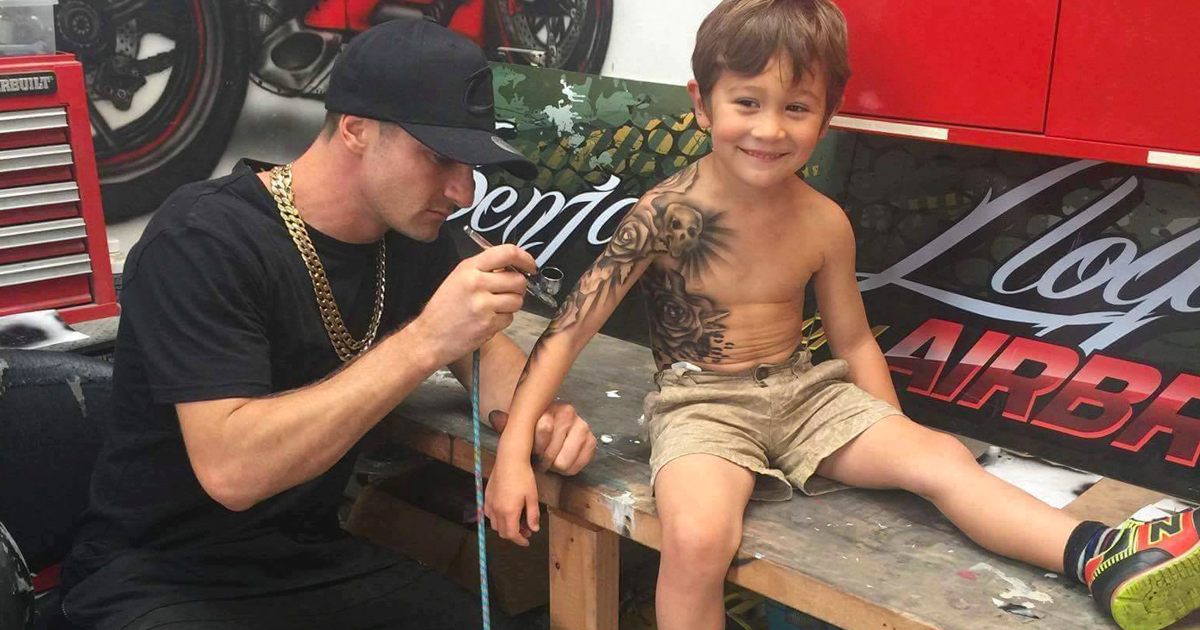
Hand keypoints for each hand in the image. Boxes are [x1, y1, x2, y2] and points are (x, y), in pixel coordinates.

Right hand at [414, 245, 537, 365]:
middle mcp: (476, 283)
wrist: (429, 337)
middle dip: (518, 288)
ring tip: (493, 307)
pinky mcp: (488, 323)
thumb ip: (483, 269)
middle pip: (518, 280)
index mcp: (469, 268)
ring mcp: (483, 304)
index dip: (525, 258)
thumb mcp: (458, 278)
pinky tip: (487, 319)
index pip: (507, 252)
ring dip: (511, 305)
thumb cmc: (443, 309)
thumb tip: (511, 265)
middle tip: (507, 292)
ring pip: (518, 300)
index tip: (530, 266)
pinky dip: (503, 319)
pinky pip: (510, 318)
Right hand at [484, 453, 539, 545]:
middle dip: (514, 534)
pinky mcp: (486, 497)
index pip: (512, 534)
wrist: (509, 459)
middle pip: (502, 532)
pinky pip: (489, 514)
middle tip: (526, 529)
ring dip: (505, 527)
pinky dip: (497, 518)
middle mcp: (496, 510)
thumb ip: (532, 515)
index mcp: (508, 512)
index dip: (520, 541)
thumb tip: (534, 529)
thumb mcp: (532, 497)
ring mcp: (489, 503)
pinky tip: (506, 511)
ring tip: (517, 520)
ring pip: (494, 524)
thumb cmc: (523, 477)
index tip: (527, 542)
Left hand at [490, 401, 595, 474]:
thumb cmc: (535, 431)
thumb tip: (494, 417)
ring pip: (563, 463)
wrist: (557, 432)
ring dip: (554, 465)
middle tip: (540, 457)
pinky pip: (576, 467)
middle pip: (551, 453)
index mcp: (549, 406)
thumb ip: (508, 423)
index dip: (535, 447)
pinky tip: (563, 458)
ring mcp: (583, 427)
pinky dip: (568, 469)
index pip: (543, 429)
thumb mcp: (519, 426)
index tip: (531, 450)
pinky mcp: (592, 442)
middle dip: (543, 460)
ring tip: (551, 458)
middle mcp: (568, 413)